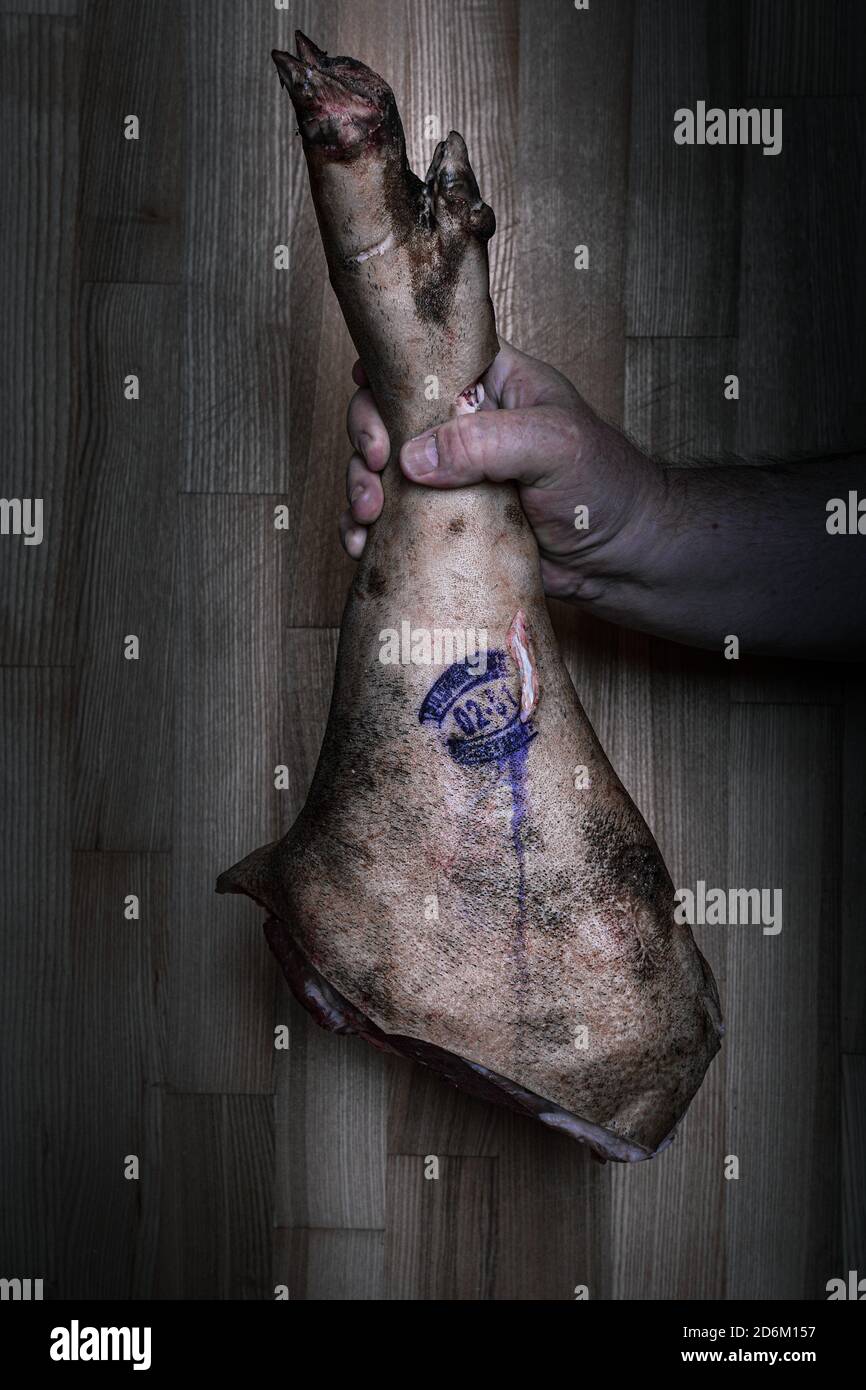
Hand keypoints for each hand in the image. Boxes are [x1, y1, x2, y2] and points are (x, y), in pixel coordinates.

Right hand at [339, 340, 665, 604]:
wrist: (622, 558)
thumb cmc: (604, 486)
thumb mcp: (553, 445)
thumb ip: (486, 442)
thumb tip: (414, 458)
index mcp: (491, 382)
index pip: (423, 358)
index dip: (386, 377)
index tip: (379, 416)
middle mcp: (463, 424)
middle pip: (387, 413)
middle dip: (366, 440)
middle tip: (377, 471)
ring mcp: (450, 475)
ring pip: (381, 469)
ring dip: (360, 488)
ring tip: (366, 518)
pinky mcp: (445, 521)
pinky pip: (393, 519)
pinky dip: (367, 530)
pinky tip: (362, 546)